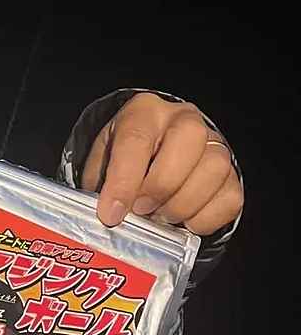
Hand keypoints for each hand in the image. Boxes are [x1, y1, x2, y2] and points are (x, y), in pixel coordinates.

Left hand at [80, 92, 243, 234]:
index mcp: (144, 113)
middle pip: (189, 139)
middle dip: (161, 185)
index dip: (124, 181)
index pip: (137, 139)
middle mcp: (184, 120)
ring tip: (159, 216)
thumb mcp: (102, 163)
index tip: (112, 213)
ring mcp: (214, 144)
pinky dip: (204, 219)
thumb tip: (109, 215)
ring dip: (183, 204)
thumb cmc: (124, 160)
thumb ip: (102, 185)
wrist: (152, 158)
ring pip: (215, 169)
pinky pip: (230, 198)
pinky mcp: (232, 174)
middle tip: (141, 210)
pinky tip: (182, 222)